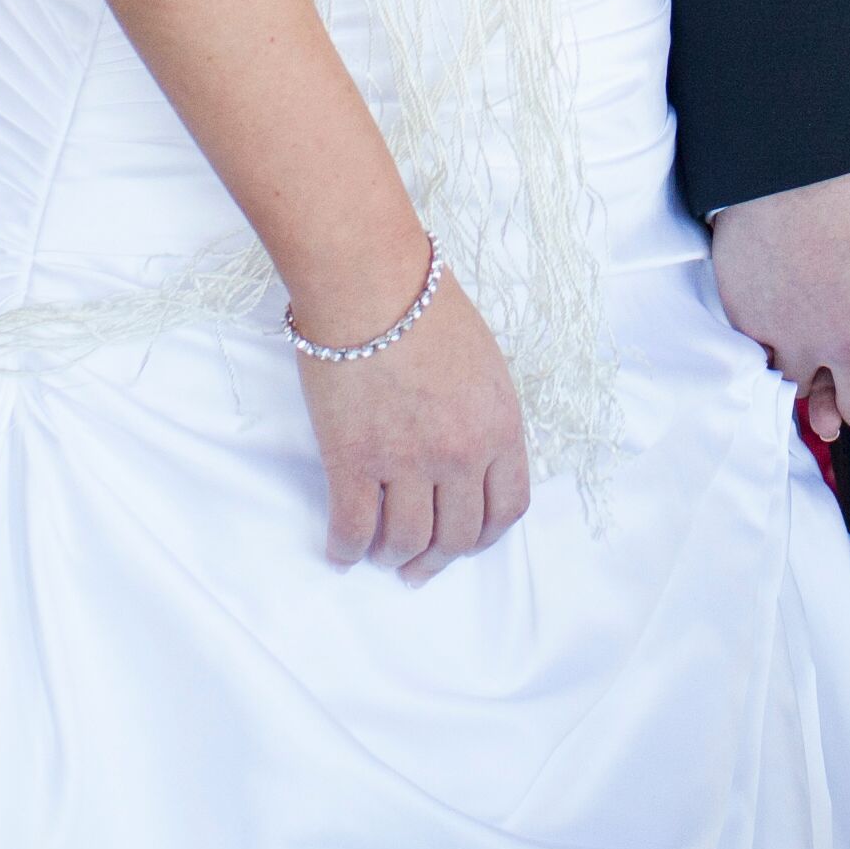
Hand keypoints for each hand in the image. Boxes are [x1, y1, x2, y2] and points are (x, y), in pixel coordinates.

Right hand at [292, 254, 528, 583]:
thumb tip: (472, 461)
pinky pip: (354, 528)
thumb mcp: (485, 364)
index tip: (466, 543)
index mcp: (500, 427)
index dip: (485, 536)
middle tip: (418, 567)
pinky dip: (348, 549)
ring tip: (382, 556)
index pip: (507, 508)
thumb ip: (485, 417)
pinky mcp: (354, 461)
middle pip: (458, 536)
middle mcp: (461, 454)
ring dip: (394, 557)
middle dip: (438, 560)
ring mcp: (407, 462)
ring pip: (407, 541)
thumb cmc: (425, 306)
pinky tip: (342, 552)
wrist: (370, 281)